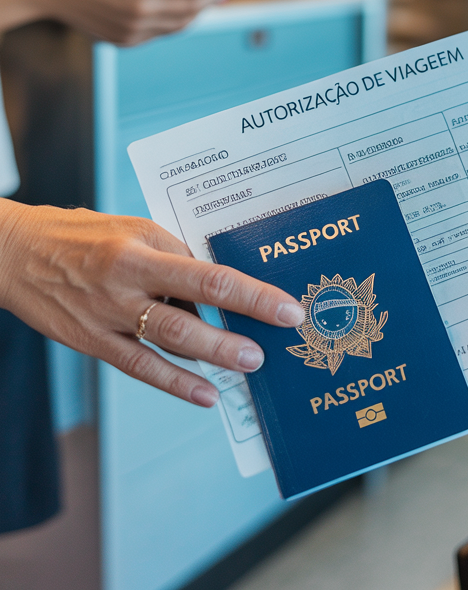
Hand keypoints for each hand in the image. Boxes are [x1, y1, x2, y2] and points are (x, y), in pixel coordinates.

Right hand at [0, 200, 304, 406]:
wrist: (14, 253)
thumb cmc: (84, 235)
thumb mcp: (136, 229)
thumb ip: (177, 254)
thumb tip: (219, 284)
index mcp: (142, 250)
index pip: (209, 275)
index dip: (251, 295)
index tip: (285, 308)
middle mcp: (126, 285)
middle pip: (192, 310)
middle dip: (237, 329)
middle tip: (273, 343)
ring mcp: (108, 317)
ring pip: (168, 342)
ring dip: (212, 356)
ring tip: (249, 364)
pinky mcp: (92, 342)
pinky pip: (139, 367)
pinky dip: (175, 382)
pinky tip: (205, 394)